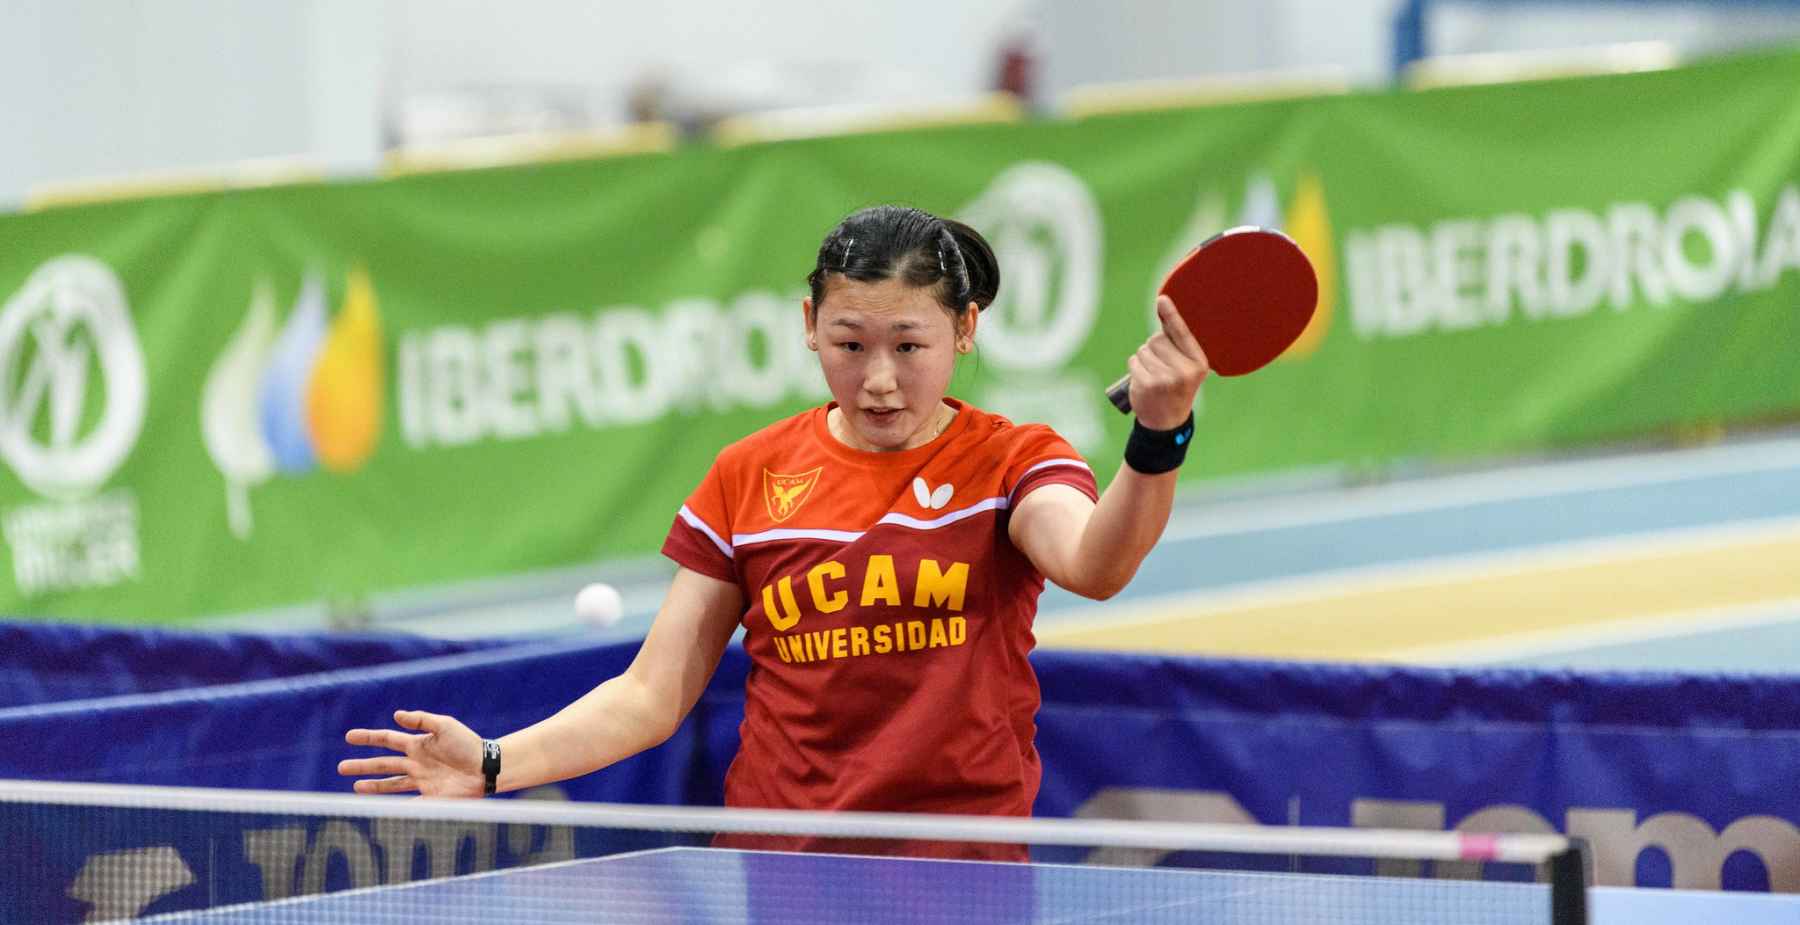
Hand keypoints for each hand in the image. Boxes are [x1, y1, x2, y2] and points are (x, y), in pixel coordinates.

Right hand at [338, 709, 485, 796]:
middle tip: (341, 767)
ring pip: (391, 784)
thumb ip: (421, 720)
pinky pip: (407, 803)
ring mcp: (421, 780)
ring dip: (373, 785)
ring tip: (355, 787)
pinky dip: (393, 807)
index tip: (349, 737)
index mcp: (418, 744)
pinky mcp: (429, 797)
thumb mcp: (445, 725)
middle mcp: (416, 763)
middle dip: (362, 766)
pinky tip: (379, 809)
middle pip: (383, 764)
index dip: (368, 738)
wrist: (487, 767)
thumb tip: (396, 715)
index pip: (387, 739)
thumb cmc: (468, 744)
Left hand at [1127, 296, 1208, 429]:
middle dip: (1154, 349)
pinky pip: (1134, 361)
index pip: (1182, 333)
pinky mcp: (1148, 384)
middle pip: (1157, 339)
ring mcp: (1166, 378)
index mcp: (1199, 364)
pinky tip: (1144, 381)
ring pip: (1143, 350)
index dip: (1171, 315)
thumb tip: (1162, 306)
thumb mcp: (1185, 367)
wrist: (1167, 421)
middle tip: (1161, 367)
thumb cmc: (1175, 388)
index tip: (1162, 300)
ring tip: (1154, 376)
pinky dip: (1135, 368)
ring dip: (1144, 359)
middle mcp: (1185, 371)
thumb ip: (1176, 341)